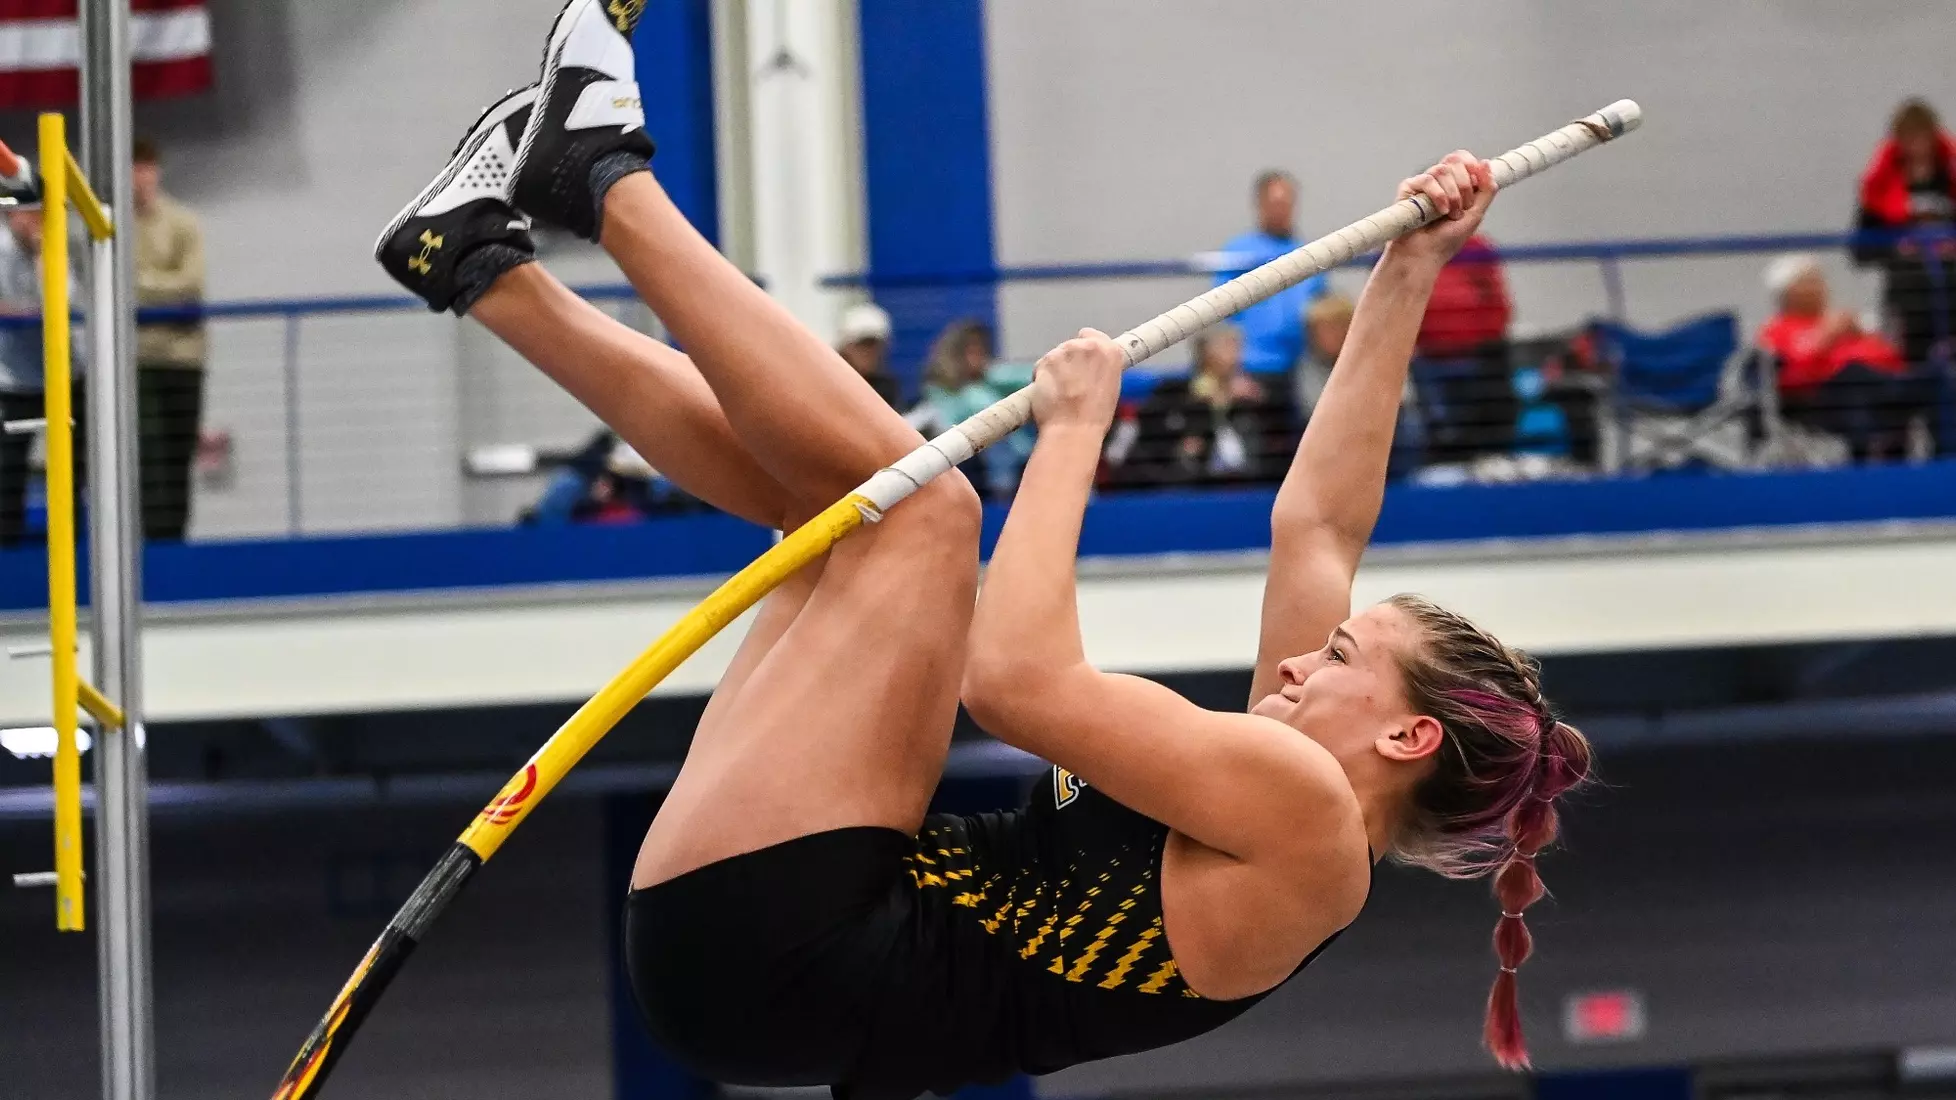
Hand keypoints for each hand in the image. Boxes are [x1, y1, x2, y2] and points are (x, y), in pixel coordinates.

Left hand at [1032, 328, 1124, 431]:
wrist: (1074, 430)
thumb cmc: (1095, 418)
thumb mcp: (1111, 387)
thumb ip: (1100, 369)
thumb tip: (1090, 368)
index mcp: (1110, 352)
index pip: (1091, 335)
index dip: (1084, 349)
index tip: (1082, 361)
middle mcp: (1088, 346)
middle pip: (1072, 345)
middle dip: (1069, 361)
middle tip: (1071, 385)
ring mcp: (1065, 352)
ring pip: (1056, 356)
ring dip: (1055, 369)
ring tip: (1061, 393)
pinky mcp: (1046, 361)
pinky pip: (1041, 366)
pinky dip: (1042, 377)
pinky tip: (1050, 394)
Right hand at [1384, 151, 1497, 266]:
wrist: (1423, 256)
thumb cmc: (1447, 240)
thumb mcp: (1476, 214)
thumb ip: (1486, 190)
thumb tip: (1486, 163)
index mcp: (1454, 184)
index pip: (1461, 159)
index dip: (1471, 164)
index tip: (1476, 181)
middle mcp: (1438, 181)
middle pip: (1454, 161)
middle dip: (1464, 185)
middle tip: (1462, 208)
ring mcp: (1423, 184)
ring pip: (1442, 169)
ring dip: (1452, 194)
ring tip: (1449, 214)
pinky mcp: (1408, 189)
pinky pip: (1426, 179)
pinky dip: (1438, 195)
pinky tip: (1439, 211)